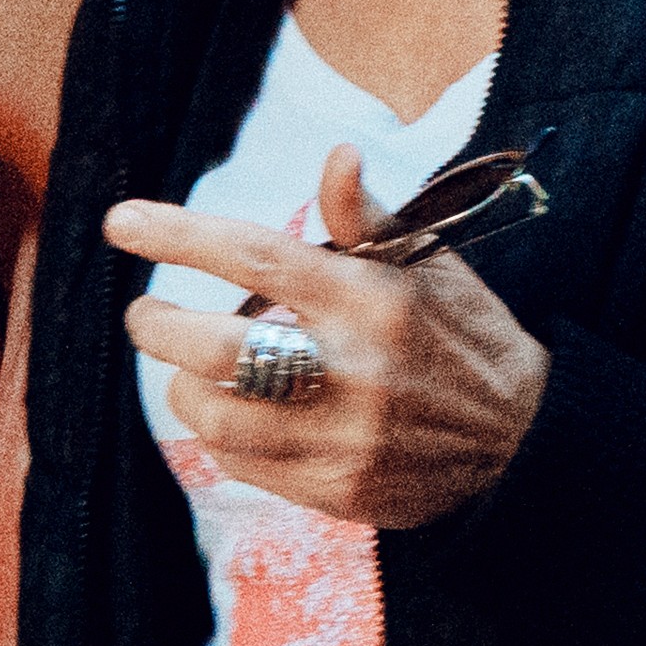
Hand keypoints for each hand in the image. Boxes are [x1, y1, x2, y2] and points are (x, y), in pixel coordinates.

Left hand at [113, 143, 549, 528]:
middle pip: (216, 349)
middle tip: (144, 314)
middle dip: (158, 327)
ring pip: (217, 419)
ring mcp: (343, 439)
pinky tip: (231, 416)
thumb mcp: (429, 263)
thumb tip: (337, 154)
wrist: (524, 441)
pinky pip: (244, 467)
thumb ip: (365, 216)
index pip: (254, 256)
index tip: (121, 222)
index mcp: (367, 301)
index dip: (178, 236)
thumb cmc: (463, 333)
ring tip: (187, 369)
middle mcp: (351, 371)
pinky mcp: (338, 491)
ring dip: (184, 389)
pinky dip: (221, 439)